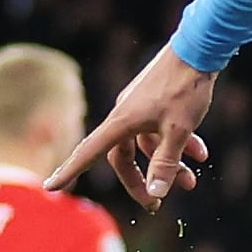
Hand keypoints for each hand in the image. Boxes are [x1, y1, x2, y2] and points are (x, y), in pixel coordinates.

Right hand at [53, 47, 216, 207]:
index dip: (69, 170)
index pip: (88, 152)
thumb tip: (155, 194)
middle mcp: (125, 115)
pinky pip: (160, 130)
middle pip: (122, 157)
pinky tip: (200, 154)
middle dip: (141, 181)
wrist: (200, 48)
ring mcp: (140, 108)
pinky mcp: (155, 103)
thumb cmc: (186, 88)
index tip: (50, 187)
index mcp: (121, 121)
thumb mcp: (178, 130)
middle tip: (156, 204)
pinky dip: (178, 144)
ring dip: (167, 165)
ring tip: (191, 182)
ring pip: (147, 145)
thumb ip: (166, 163)